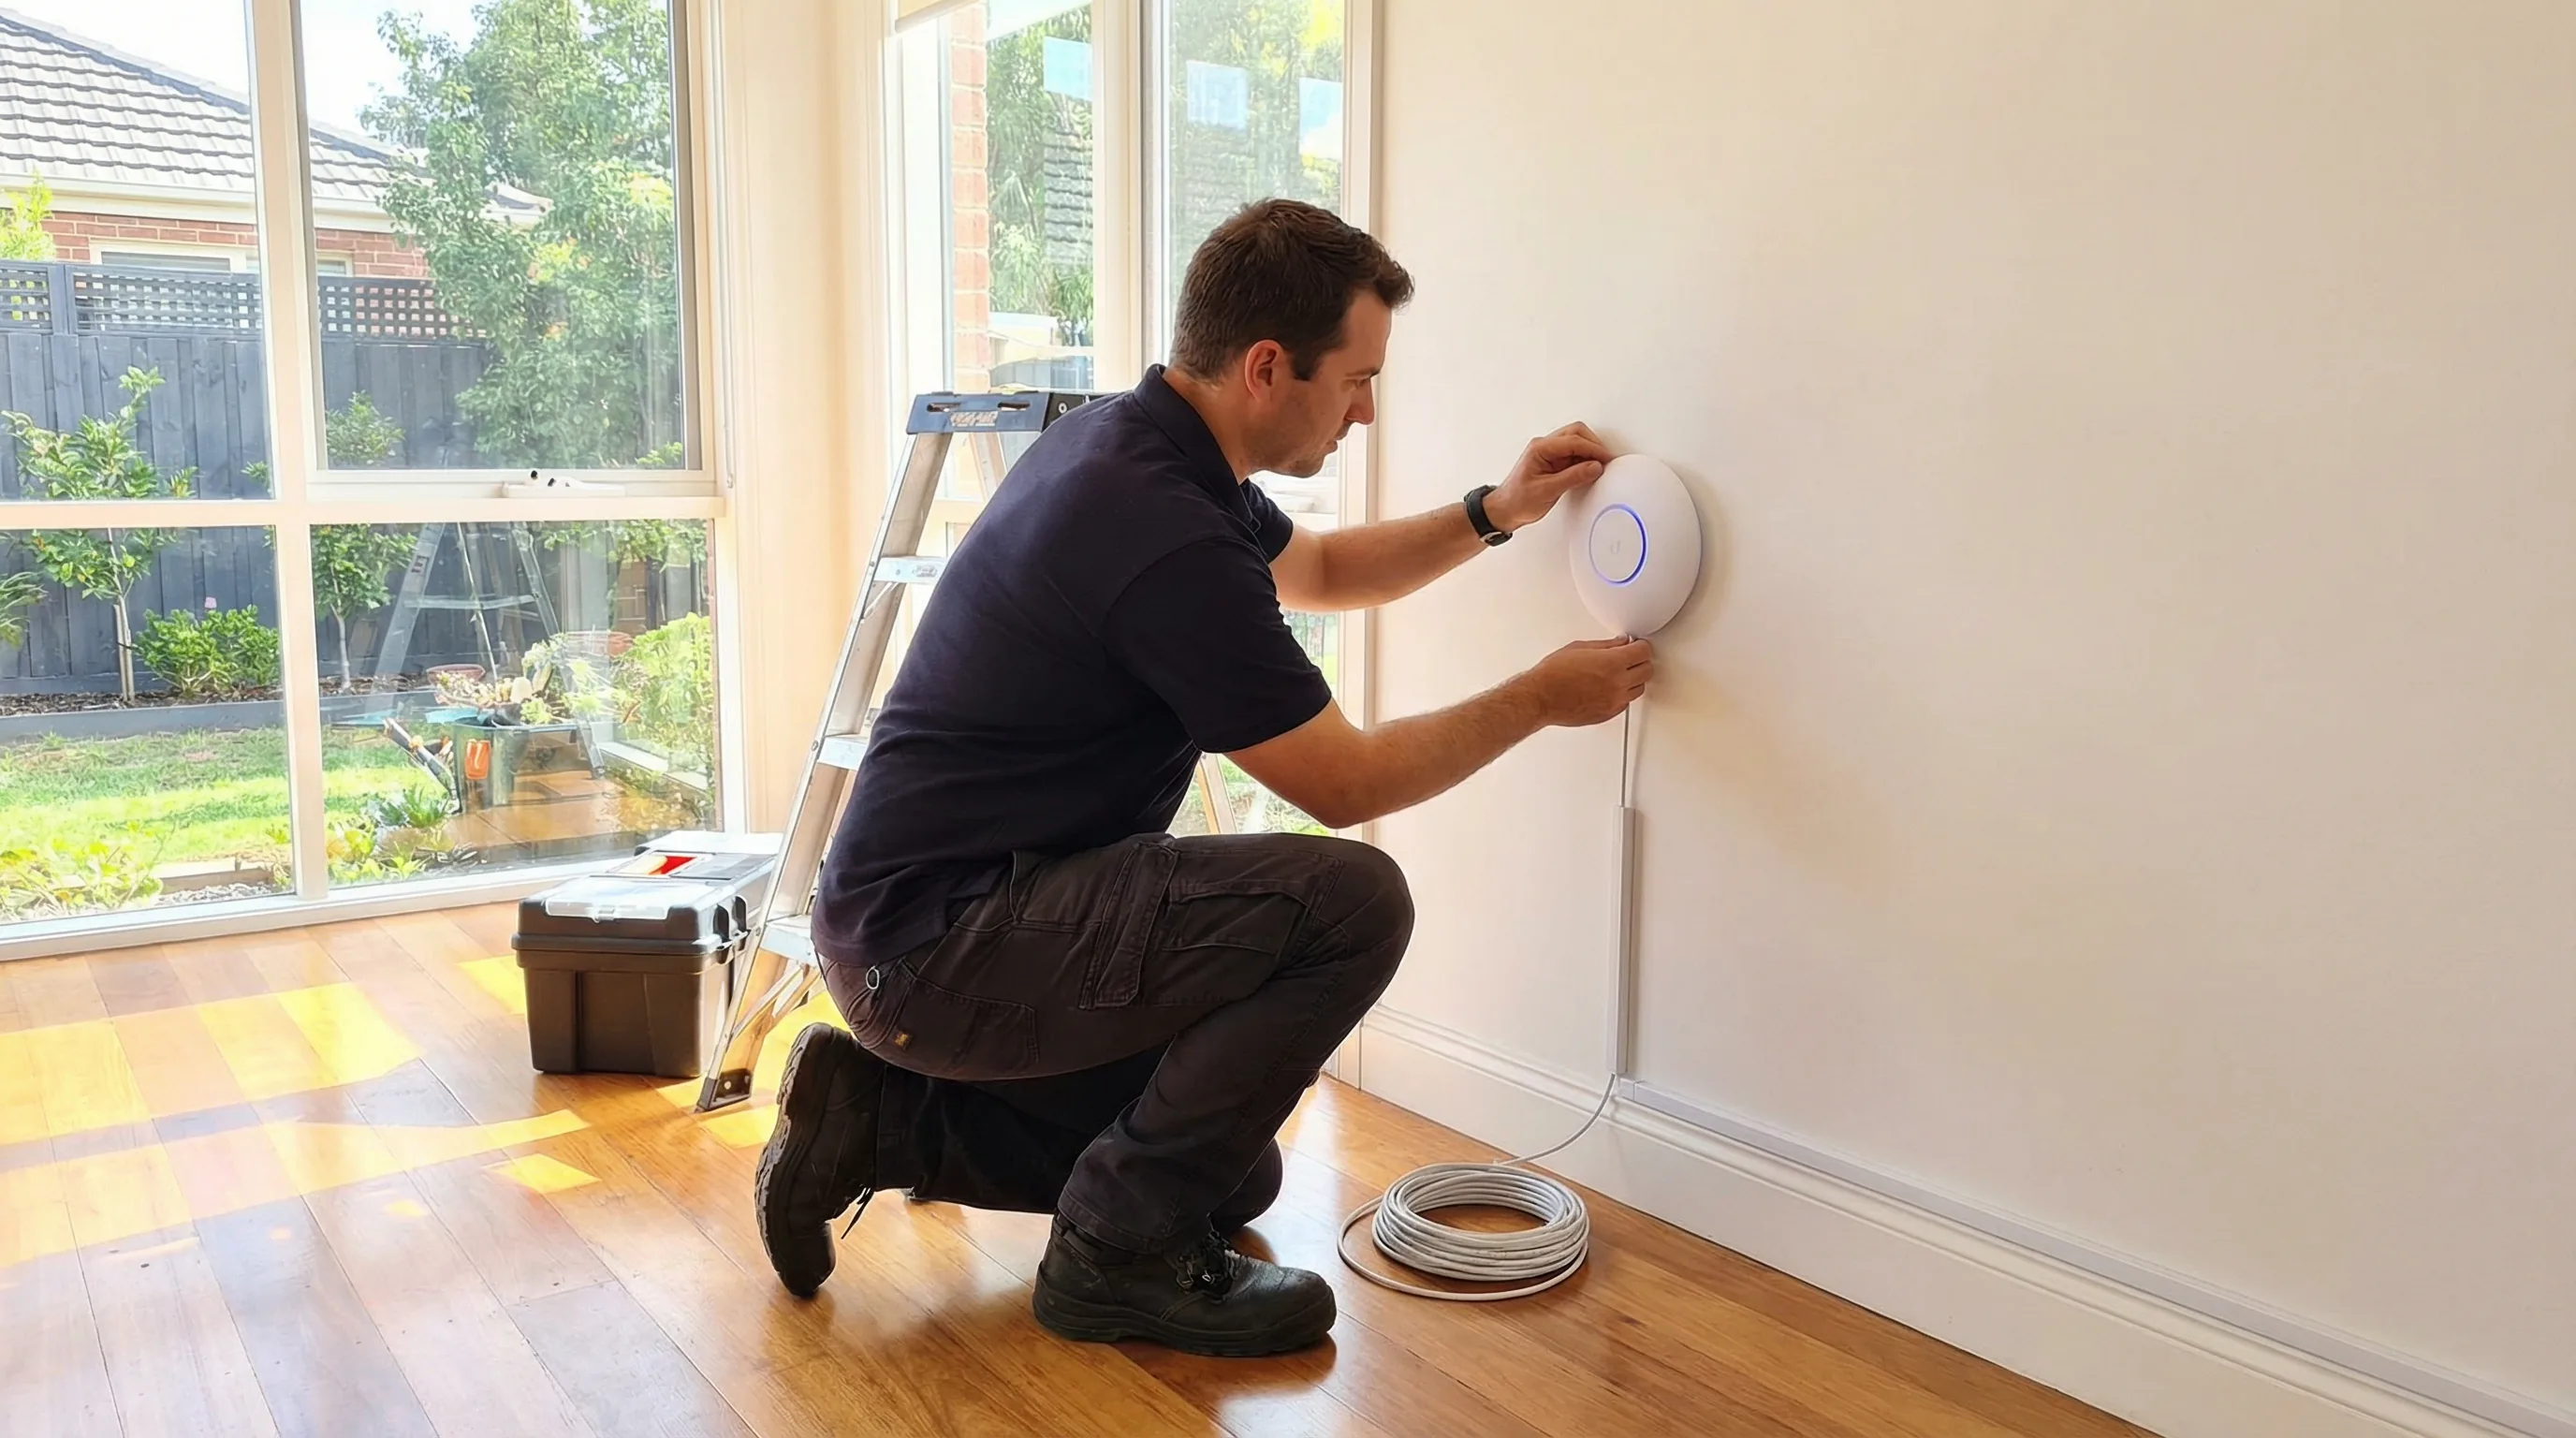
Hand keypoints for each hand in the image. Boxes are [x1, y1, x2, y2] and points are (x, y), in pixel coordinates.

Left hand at [1486, 422, 1614, 531]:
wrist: (1504, 511)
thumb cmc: (1517, 501)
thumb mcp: (1547, 491)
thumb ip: (1572, 477)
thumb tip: (1594, 467)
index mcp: (1540, 448)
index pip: (1573, 441)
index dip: (1593, 449)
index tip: (1605, 459)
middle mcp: (1544, 447)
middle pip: (1576, 433)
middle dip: (1593, 445)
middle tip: (1604, 461)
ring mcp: (1549, 454)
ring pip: (1576, 442)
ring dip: (1589, 452)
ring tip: (1598, 467)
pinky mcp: (1554, 463)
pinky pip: (1573, 455)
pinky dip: (1584, 460)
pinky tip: (1589, 471)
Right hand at [1524, 637, 1652, 726]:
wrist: (1541, 698)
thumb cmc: (1553, 674)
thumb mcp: (1579, 648)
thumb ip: (1605, 645)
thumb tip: (1619, 643)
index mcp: (1612, 663)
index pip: (1643, 652)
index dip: (1641, 646)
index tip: (1637, 645)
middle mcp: (1617, 683)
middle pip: (1647, 670)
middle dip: (1640, 661)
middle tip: (1631, 658)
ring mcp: (1614, 701)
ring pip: (1639, 688)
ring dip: (1634, 679)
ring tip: (1622, 673)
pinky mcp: (1608, 714)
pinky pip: (1626, 702)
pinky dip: (1623, 695)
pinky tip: (1612, 688)